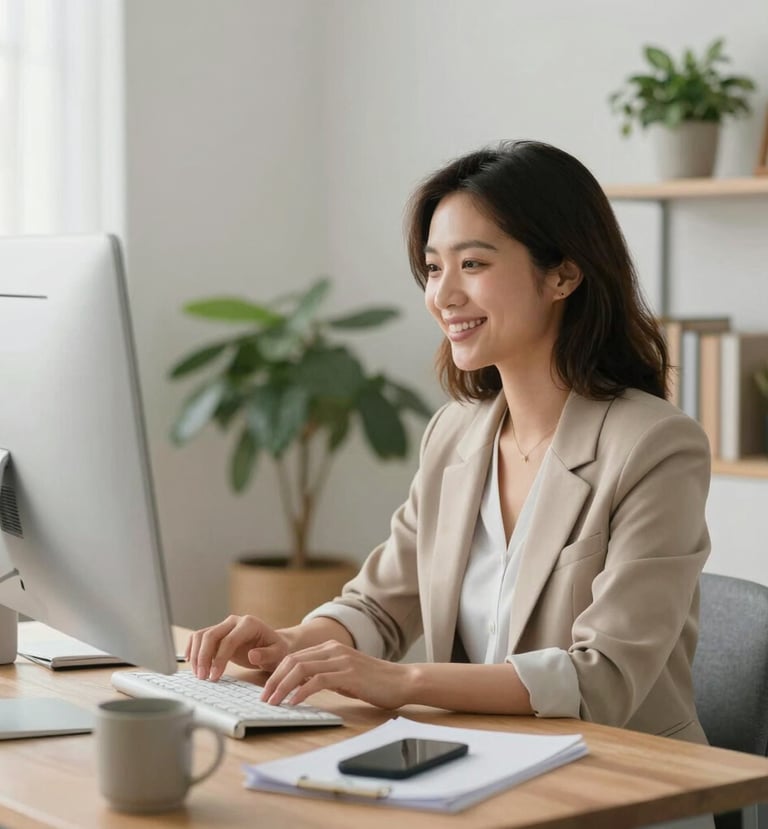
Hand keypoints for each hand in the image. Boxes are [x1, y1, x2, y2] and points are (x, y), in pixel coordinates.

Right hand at [186, 615, 288, 680]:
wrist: (272, 644)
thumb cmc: (276, 649)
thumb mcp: (278, 654)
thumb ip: (267, 654)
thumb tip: (252, 655)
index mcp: (249, 624)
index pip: (229, 640)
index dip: (220, 659)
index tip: (215, 676)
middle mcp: (234, 621)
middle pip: (211, 636)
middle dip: (204, 658)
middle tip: (203, 678)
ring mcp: (224, 625)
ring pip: (201, 635)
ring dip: (196, 655)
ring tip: (199, 675)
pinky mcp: (217, 633)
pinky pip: (199, 637)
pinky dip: (193, 649)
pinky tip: (192, 663)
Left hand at [261, 641, 412, 708]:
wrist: (403, 681)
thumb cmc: (375, 683)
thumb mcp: (345, 676)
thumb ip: (325, 676)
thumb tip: (300, 688)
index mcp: (330, 648)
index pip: (294, 657)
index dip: (276, 673)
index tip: (267, 690)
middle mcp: (333, 649)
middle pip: (293, 660)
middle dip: (274, 680)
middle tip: (264, 698)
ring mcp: (341, 660)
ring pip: (301, 669)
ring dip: (283, 686)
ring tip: (274, 703)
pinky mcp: (348, 673)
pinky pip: (317, 680)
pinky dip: (302, 692)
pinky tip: (294, 703)